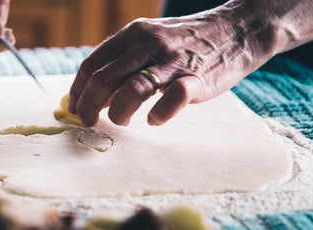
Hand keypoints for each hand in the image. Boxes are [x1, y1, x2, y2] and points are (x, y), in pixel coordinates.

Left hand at [68, 11, 278, 126]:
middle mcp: (148, 44)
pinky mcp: (196, 79)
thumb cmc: (186, 42)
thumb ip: (123, 62)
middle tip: (89, 122)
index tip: (76, 108)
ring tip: (122, 120)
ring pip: (132, 89)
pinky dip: (158, 114)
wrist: (237, 30)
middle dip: (89, 106)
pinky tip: (154, 119)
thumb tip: (94, 95)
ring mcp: (173, 61)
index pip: (92, 64)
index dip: (78, 90)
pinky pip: (172, 100)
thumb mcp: (149, 40)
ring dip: (119, 112)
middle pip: (105, 79)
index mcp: (132, 34)